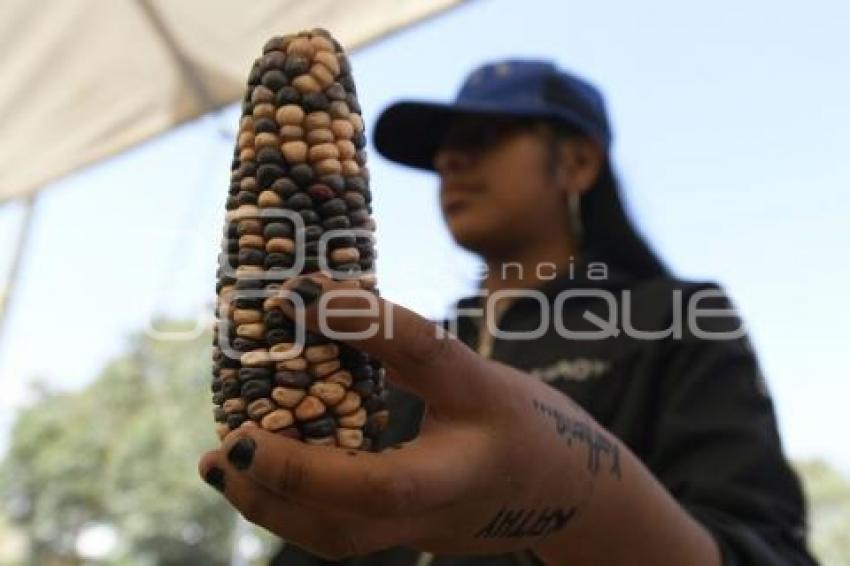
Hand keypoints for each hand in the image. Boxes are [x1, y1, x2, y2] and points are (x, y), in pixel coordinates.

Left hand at [198, 273, 598, 559]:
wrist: (570, 497)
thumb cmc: (524, 423)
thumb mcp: (474, 375)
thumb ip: (405, 347)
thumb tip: (320, 304)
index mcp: (475, 431)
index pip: (425, 366)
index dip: (361, 328)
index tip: (298, 295)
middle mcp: (445, 496)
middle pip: (359, 507)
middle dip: (283, 479)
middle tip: (224, 446)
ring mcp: (422, 529)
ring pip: (337, 535)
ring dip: (270, 504)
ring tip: (220, 463)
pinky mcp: (404, 537)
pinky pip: (337, 531)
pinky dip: (288, 506)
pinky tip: (257, 475)